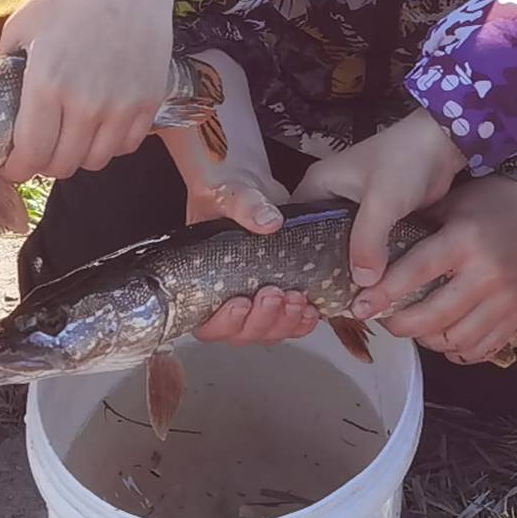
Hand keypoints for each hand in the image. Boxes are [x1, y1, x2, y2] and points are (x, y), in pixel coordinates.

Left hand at [0, 0, 196, 186]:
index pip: (30, 156)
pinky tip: (99, 122)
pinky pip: (126, 145)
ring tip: (69, 133)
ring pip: (95, 162)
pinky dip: (110, 142)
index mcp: (46, 84)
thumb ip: (4, 69)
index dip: (16, 169)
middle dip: (43, 162)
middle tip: (38, 145)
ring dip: (78, 154)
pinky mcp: (150, 101)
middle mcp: (86, 103)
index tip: (10, 162)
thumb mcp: (22, 26)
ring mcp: (122, 105)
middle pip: (62, 166)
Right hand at [173, 78, 309, 343]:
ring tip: (299, 301)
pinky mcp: (281, 290)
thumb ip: (245, 207)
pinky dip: (302, 319)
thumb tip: (269, 222)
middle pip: (241, 334)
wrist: (249, 183)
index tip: (242, 302)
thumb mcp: (230, 193)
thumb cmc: (226, 189)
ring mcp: (255, 298)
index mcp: (203, 282)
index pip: (205, 323)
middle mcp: (227, 297)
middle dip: (262, 322)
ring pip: (268, 331)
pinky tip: (314, 308)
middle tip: (278, 295)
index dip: (224, 323)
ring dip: (285, 323)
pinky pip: (289, 319)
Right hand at [294, 108, 468, 289]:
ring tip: (351, 297)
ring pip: (344, 245)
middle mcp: (328, 196)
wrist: (443, 144)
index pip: (293, 227)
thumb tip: (363, 282)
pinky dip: (370, 260)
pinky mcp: (377, 217)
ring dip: (352, 265)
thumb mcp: (381, 202)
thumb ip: (367, 241)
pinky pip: (366, 244)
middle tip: (330, 297)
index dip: (297, 256)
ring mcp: (353, 207)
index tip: (304, 286)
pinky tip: (374, 283)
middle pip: (317, 240)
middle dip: (327, 267)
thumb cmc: (406, 160)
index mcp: (316, 185)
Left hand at [345, 174, 516, 362]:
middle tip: (387, 319)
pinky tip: (446, 339)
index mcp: (465, 239)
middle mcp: (487, 273)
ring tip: (417, 328)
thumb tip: (377, 253)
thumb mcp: (454, 202)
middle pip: (433, 316)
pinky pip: (484, 349)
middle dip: (401, 325)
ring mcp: (507, 299)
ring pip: (457, 340)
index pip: (416, 272)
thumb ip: (420, 227)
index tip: (361, 306)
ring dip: (429, 340)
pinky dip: (459, 351)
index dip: (384, 293)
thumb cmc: (496, 198)